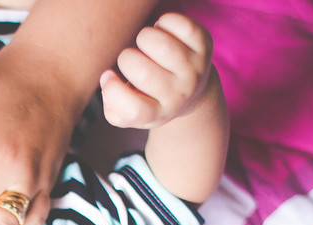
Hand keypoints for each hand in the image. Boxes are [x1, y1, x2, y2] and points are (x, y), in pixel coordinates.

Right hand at [100, 13, 213, 129]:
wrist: (192, 91)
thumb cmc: (150, 98)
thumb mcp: (131, 114)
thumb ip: (112, 106)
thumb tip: (108, 78)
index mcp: (159, 113)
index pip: (134, 109)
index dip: (112, 90)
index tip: (110, 76)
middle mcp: (179, 95)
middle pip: (142, 73)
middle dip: (125, 58)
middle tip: (131, 58)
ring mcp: (194, 70)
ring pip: (161, 45)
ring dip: (143, 37)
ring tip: (145, 43)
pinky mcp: (204, 46)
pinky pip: (180, 25)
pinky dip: (163, 22)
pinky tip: (161, 31)